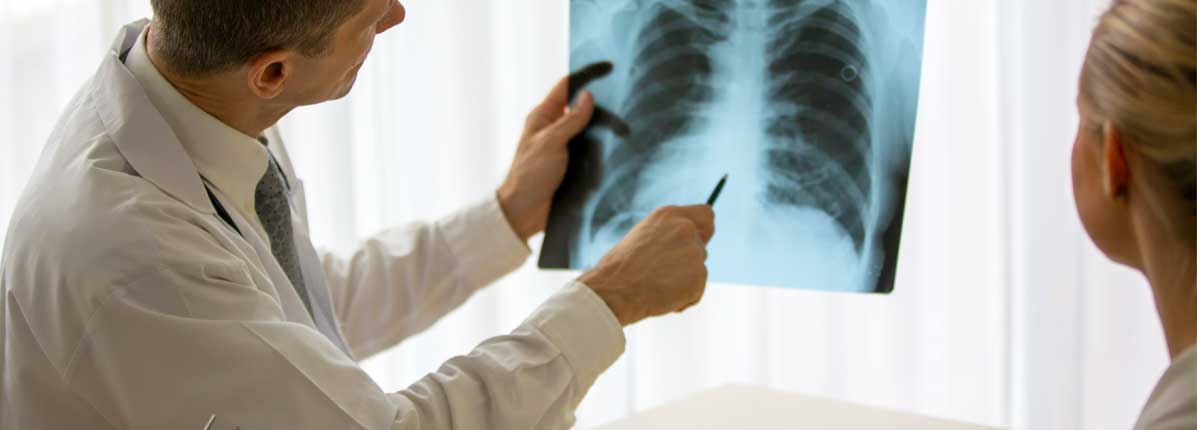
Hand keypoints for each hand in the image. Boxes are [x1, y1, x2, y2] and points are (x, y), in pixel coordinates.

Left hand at [498, 63, 620, 241]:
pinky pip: (591, 152)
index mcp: (543, 117)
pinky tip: (620, 148)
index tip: (607, 68)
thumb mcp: (551, 142)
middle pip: (580, 109)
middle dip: (600, 105)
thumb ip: (571, 120)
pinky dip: (603, 150)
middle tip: (625, 101)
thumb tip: (588, 96)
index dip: (585, 76)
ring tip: (628, 126)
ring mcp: (564, 148)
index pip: (566, 87)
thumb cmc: (530, 175)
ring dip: (604, 131)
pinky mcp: (572, 166)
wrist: (524, 213)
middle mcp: (554, 129)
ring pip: (589, 131)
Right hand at [578, 205, 715, 325]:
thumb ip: (667, 236)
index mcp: (669, 214)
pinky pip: (696, 292)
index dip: (702, 231)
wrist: (613, 290)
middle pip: (702, 248)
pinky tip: (661, 297)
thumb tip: (685, 245)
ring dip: (683, 282)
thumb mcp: (642, 237)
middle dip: (688, 262)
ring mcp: (695, 252)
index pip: (706, 215)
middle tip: (661, 273)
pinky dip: (683, 299)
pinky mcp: (699, 276)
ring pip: (698, 271)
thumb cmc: (619, 268)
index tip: (695, 243)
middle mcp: (686, 228)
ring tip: (655, 286)